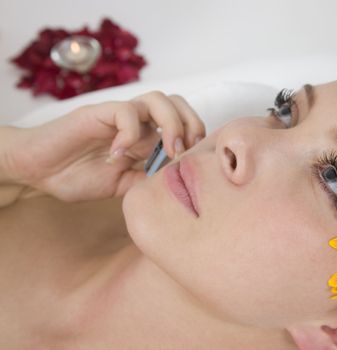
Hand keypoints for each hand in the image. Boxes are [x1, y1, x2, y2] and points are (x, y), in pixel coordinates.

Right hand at [9, 91, 204, 201]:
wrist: (39, 172)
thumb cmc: (78, 177)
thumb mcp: (122, 186)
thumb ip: (146, 180)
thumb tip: (176, 181)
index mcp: (146, 138)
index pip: (181, 123)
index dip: (195, 137)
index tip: (195, 161)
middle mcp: (137, 123)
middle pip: (176, 103)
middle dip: (191, 124)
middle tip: (187, 152)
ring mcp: (119, 116)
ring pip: (157, 99)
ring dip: (171, 123)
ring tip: (168, 151)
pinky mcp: (99, 113)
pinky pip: (126, 112)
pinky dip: (130, 133)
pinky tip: (119, 156)